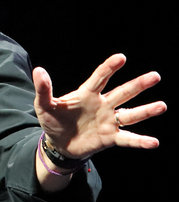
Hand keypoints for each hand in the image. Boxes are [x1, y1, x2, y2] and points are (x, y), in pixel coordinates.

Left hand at [33, 53, 166, 158]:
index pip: (100, 78)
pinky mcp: (110, 138)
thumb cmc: (53, 120)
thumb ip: (44, 89)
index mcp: (87, 94)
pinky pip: (127, 139)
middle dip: (138, 85)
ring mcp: (108, 121)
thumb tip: (38, 70)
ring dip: (146, 110)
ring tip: (162, 106)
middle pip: (123, 92)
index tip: (121, 57)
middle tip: (155, 76)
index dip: (109, 67)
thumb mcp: (44, 105)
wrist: (58, 143)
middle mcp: (102, 105)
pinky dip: (140, 141)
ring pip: (130, 114)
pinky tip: (154, 142)